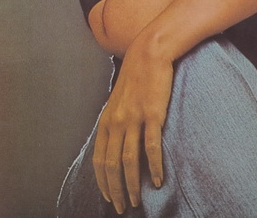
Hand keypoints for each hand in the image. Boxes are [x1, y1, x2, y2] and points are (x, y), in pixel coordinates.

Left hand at [93, 35, 173, 213]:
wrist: (149, 53)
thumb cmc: (136, 76)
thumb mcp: (118, 99)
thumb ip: (115, 120)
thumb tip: (116, 142)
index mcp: (107, 120)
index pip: (99, 159)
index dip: (103, 182)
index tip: (108, 197)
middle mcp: (117, 122)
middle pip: (111, 165)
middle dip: (115, 190)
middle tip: (122, 207)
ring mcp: (134, 119)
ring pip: (129, 161)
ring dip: (132, 185)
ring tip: (136, 200)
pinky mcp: (152, 115)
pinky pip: (151, 148)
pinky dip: (153, 167)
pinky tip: (157, 180)